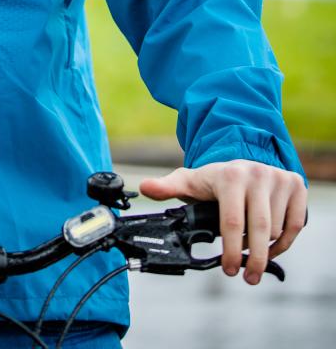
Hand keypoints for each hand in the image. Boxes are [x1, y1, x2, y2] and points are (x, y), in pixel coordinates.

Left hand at [140, 161, 306, 283]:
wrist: (247, 161)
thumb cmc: (216, 179)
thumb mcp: (191, 181)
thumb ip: (168, 187)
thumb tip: (145, 188)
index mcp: (229, 175)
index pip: (231, 222)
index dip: (230, 251)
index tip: (227, 270)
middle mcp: (256, 174)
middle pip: (258, 230)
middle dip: (253, 260)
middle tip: (248, 278)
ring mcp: (278, 179)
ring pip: (277, 229)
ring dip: (265, 247)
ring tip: (252, 253)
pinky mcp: (296, 185)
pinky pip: (296, 225)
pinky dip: (285, 242)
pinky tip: (271, 248)